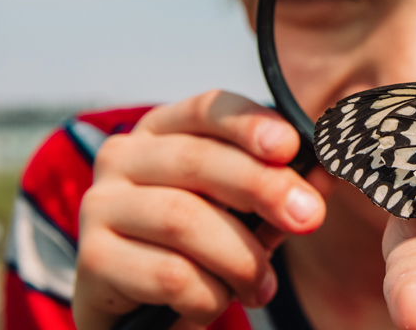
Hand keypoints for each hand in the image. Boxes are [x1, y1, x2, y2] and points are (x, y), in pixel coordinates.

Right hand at [72, 91, 328, 329]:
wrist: (138, 308)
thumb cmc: (198, 246)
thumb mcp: (242, 211)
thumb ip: (278, 189)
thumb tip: (322, 177)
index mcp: (164, 129)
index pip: (208, 109)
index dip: (250, 123)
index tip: (290, 146)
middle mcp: (124, 156)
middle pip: (199, 161)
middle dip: (264, 188)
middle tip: (309, 217)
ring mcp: (100, 204)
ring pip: (185, 220)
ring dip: (240, 258)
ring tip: (261, 285)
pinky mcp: (93, 258)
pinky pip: (170, 274)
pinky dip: (209, 295)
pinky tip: (216, 301)